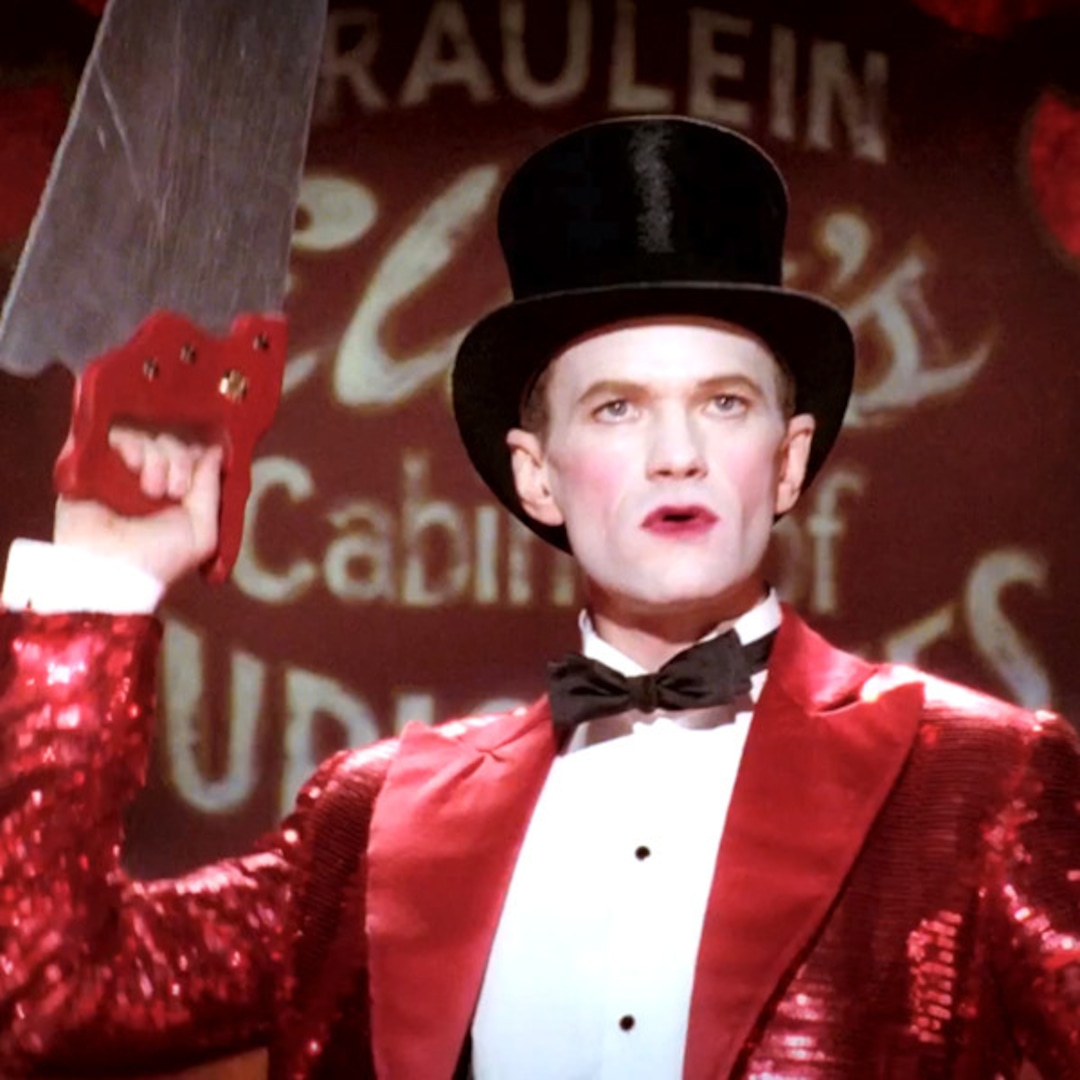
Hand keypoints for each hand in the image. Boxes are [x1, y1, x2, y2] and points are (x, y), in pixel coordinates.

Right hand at [53, 428, 222, 588]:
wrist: (108, 570)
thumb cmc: (158, 559)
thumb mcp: (202, 533)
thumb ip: (211, 491)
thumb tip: (216, 453)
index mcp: (177, 498)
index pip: (192, 459)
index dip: (198, 459)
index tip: (201, 469)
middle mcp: (149, 482)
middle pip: (172, 446)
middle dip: (180, 462)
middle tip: (174, 491)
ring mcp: (122, 474)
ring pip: (147, 440)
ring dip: (157, 459)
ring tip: (151, 489)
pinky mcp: (95, 467)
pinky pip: (117, 437)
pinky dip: (130, 444)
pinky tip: (131, 464)